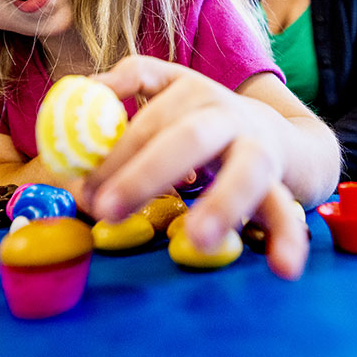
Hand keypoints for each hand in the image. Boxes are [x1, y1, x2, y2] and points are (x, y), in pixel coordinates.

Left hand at [83, 56, 307, 279]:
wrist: (281, 137)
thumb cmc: (202, 122)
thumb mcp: (168, 95)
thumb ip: (123, 94)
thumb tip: (70, 110)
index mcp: (190, 89)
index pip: (148, 117)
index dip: (112, 146)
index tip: (83, 187)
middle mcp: (227, 113)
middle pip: (189, 137)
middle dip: (146, 173)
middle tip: (108, 209)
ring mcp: (258, 147)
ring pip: (247, 170)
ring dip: (223, 203)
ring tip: (198, 238)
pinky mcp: (279, 182)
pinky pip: (284, 211)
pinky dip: (286, 238)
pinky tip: (284, 267)